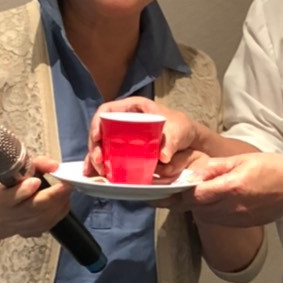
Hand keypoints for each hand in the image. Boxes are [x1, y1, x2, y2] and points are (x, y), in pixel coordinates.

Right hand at [0, 157, 73, 237]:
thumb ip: (36, 164)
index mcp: (1, 200)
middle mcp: (10, 216)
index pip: (12, 197)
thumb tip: (54, 166)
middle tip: (67, 183)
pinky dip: (61, 209)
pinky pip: (53, 221)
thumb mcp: (18, 171)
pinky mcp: (35, 232)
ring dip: (60, 201)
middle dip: (54, 195)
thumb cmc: (10, 188)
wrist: (3, 214)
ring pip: (47, 216)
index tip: (36, 181)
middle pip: (34, 207)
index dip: (24, 190)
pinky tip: (63, 199)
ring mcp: (23, 227)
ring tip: (66, 189)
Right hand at [86, 98, 203, 177]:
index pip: (107, 110)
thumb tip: (163, 157)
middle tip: (99, 160)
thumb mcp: (178, 131)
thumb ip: (171, 142)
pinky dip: (102, 165)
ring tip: (98, 171)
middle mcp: (124, 120)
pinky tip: (97, 175)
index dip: (97, 122)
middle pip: (100, 130)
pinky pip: (108, 155)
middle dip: (95, 146)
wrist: (188, 140)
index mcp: (132, 107)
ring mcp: (122, 135)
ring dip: (96, 158)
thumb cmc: (181, 128)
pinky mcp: (125, 149)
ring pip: (102, 144)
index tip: (96, 137)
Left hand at [183, 152, 282, 225]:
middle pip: (196, 208)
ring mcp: (238, 218)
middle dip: (183, 200)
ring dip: (196, 206)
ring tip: (193, 194)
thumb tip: (193, 173)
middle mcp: (232, 207)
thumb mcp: (243, 159)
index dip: (178, 192)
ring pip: (205, 216)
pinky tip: (212, 201)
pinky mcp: (243, 224)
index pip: (194, 195)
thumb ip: (215, 167)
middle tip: (174, 190)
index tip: (166, 188)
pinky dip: (210, 212)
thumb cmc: (274, 168)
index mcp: (232, 188)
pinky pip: (218, 220)